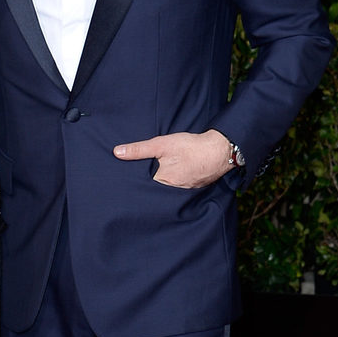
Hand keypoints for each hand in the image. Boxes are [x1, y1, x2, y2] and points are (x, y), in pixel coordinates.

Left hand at [113, 129, 231, 187]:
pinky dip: (177, 182)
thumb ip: (139, 150)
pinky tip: (177, 173)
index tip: (128, 178)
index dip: (136, 180)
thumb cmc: (190, 147)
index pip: (142, 185)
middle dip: (150, 183)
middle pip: (155, 189)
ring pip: (168, 189)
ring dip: (164, 183)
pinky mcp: (194, 189)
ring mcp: (185, 192)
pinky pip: (180, 188)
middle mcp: (173, 192)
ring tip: (161, 173)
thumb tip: (117, 152)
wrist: (220, 150)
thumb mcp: (161, 144)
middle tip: (146, 173)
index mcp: (162, 183)